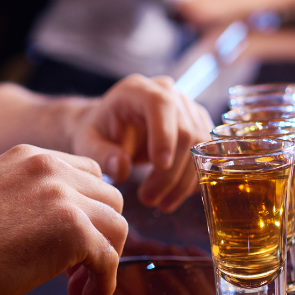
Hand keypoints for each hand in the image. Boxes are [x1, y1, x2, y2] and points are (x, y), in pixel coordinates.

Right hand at [0, 145, 125, 294]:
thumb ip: (31, 201)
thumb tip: (61, 227)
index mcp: (29, 157)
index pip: (89, 175)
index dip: (89, 212)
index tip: (76, 241)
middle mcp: (49, 168)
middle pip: (110, 200)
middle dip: (100, 235)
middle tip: (76, 269)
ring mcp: (62, 196)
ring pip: (117, 226)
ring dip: (104, 260)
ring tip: (78, 286)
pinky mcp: (71, 231)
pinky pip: (109, 258)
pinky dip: (104, 283)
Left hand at [70, 75, 213, 211]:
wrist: (111, 127)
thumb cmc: (98, 132)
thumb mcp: (88, 143)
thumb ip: (101, 154)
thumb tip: (121, 167)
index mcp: (137, 90)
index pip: (161, 104)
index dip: (164, 134)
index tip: (160, 165)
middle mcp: (168, 93)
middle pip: (185, 130)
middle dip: (171, 172)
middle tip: (150, 200)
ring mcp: (188, 107)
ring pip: (199, 145)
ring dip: (183, 181)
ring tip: (161, 204)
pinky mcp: (198, 124)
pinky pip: (206, 152)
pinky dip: (193, 178)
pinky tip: (175, 195)